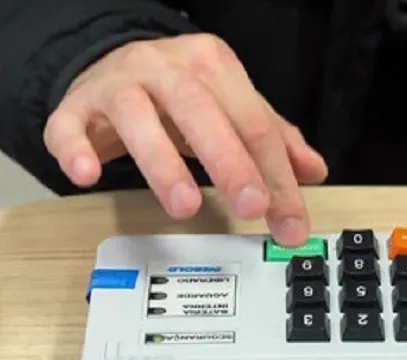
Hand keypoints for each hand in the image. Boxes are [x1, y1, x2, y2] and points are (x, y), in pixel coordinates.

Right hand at [43, 34, 326, 246]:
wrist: (112, 66)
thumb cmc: (179, 95)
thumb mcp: (232, 109)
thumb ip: (274, 140)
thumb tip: (313, 171)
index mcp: (214, 67)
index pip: (253, 124)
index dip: (277, 177)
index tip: (290, 222)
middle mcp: (166, 68)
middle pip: (201, 111)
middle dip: (230, 162)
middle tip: (252, 206)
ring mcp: (117, 84)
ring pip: (138, 117)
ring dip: (163, 164)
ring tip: (185, 205)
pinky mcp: (76, 107)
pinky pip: (70, 126)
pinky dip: (77, 150)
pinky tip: (89, 176)